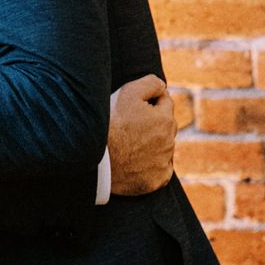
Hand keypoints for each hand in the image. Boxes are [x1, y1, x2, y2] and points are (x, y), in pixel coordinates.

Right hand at [109, 74, 175, 194]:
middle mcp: (169, 142)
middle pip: (165, 125)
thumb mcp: (127, 93)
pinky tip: (134, 162)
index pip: (164, 101)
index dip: (148, 101)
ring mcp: (164, 164)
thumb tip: (162, 86)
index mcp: (165, 120)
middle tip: (128, 125)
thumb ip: (150, 83)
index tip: (132, 107)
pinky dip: (151, 166)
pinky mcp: (156, 181)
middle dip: (152, 122)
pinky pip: (160, 170)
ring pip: (162, 147)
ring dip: (151, 143)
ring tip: (127, 144)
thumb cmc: (110, 125)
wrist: (95, 160)